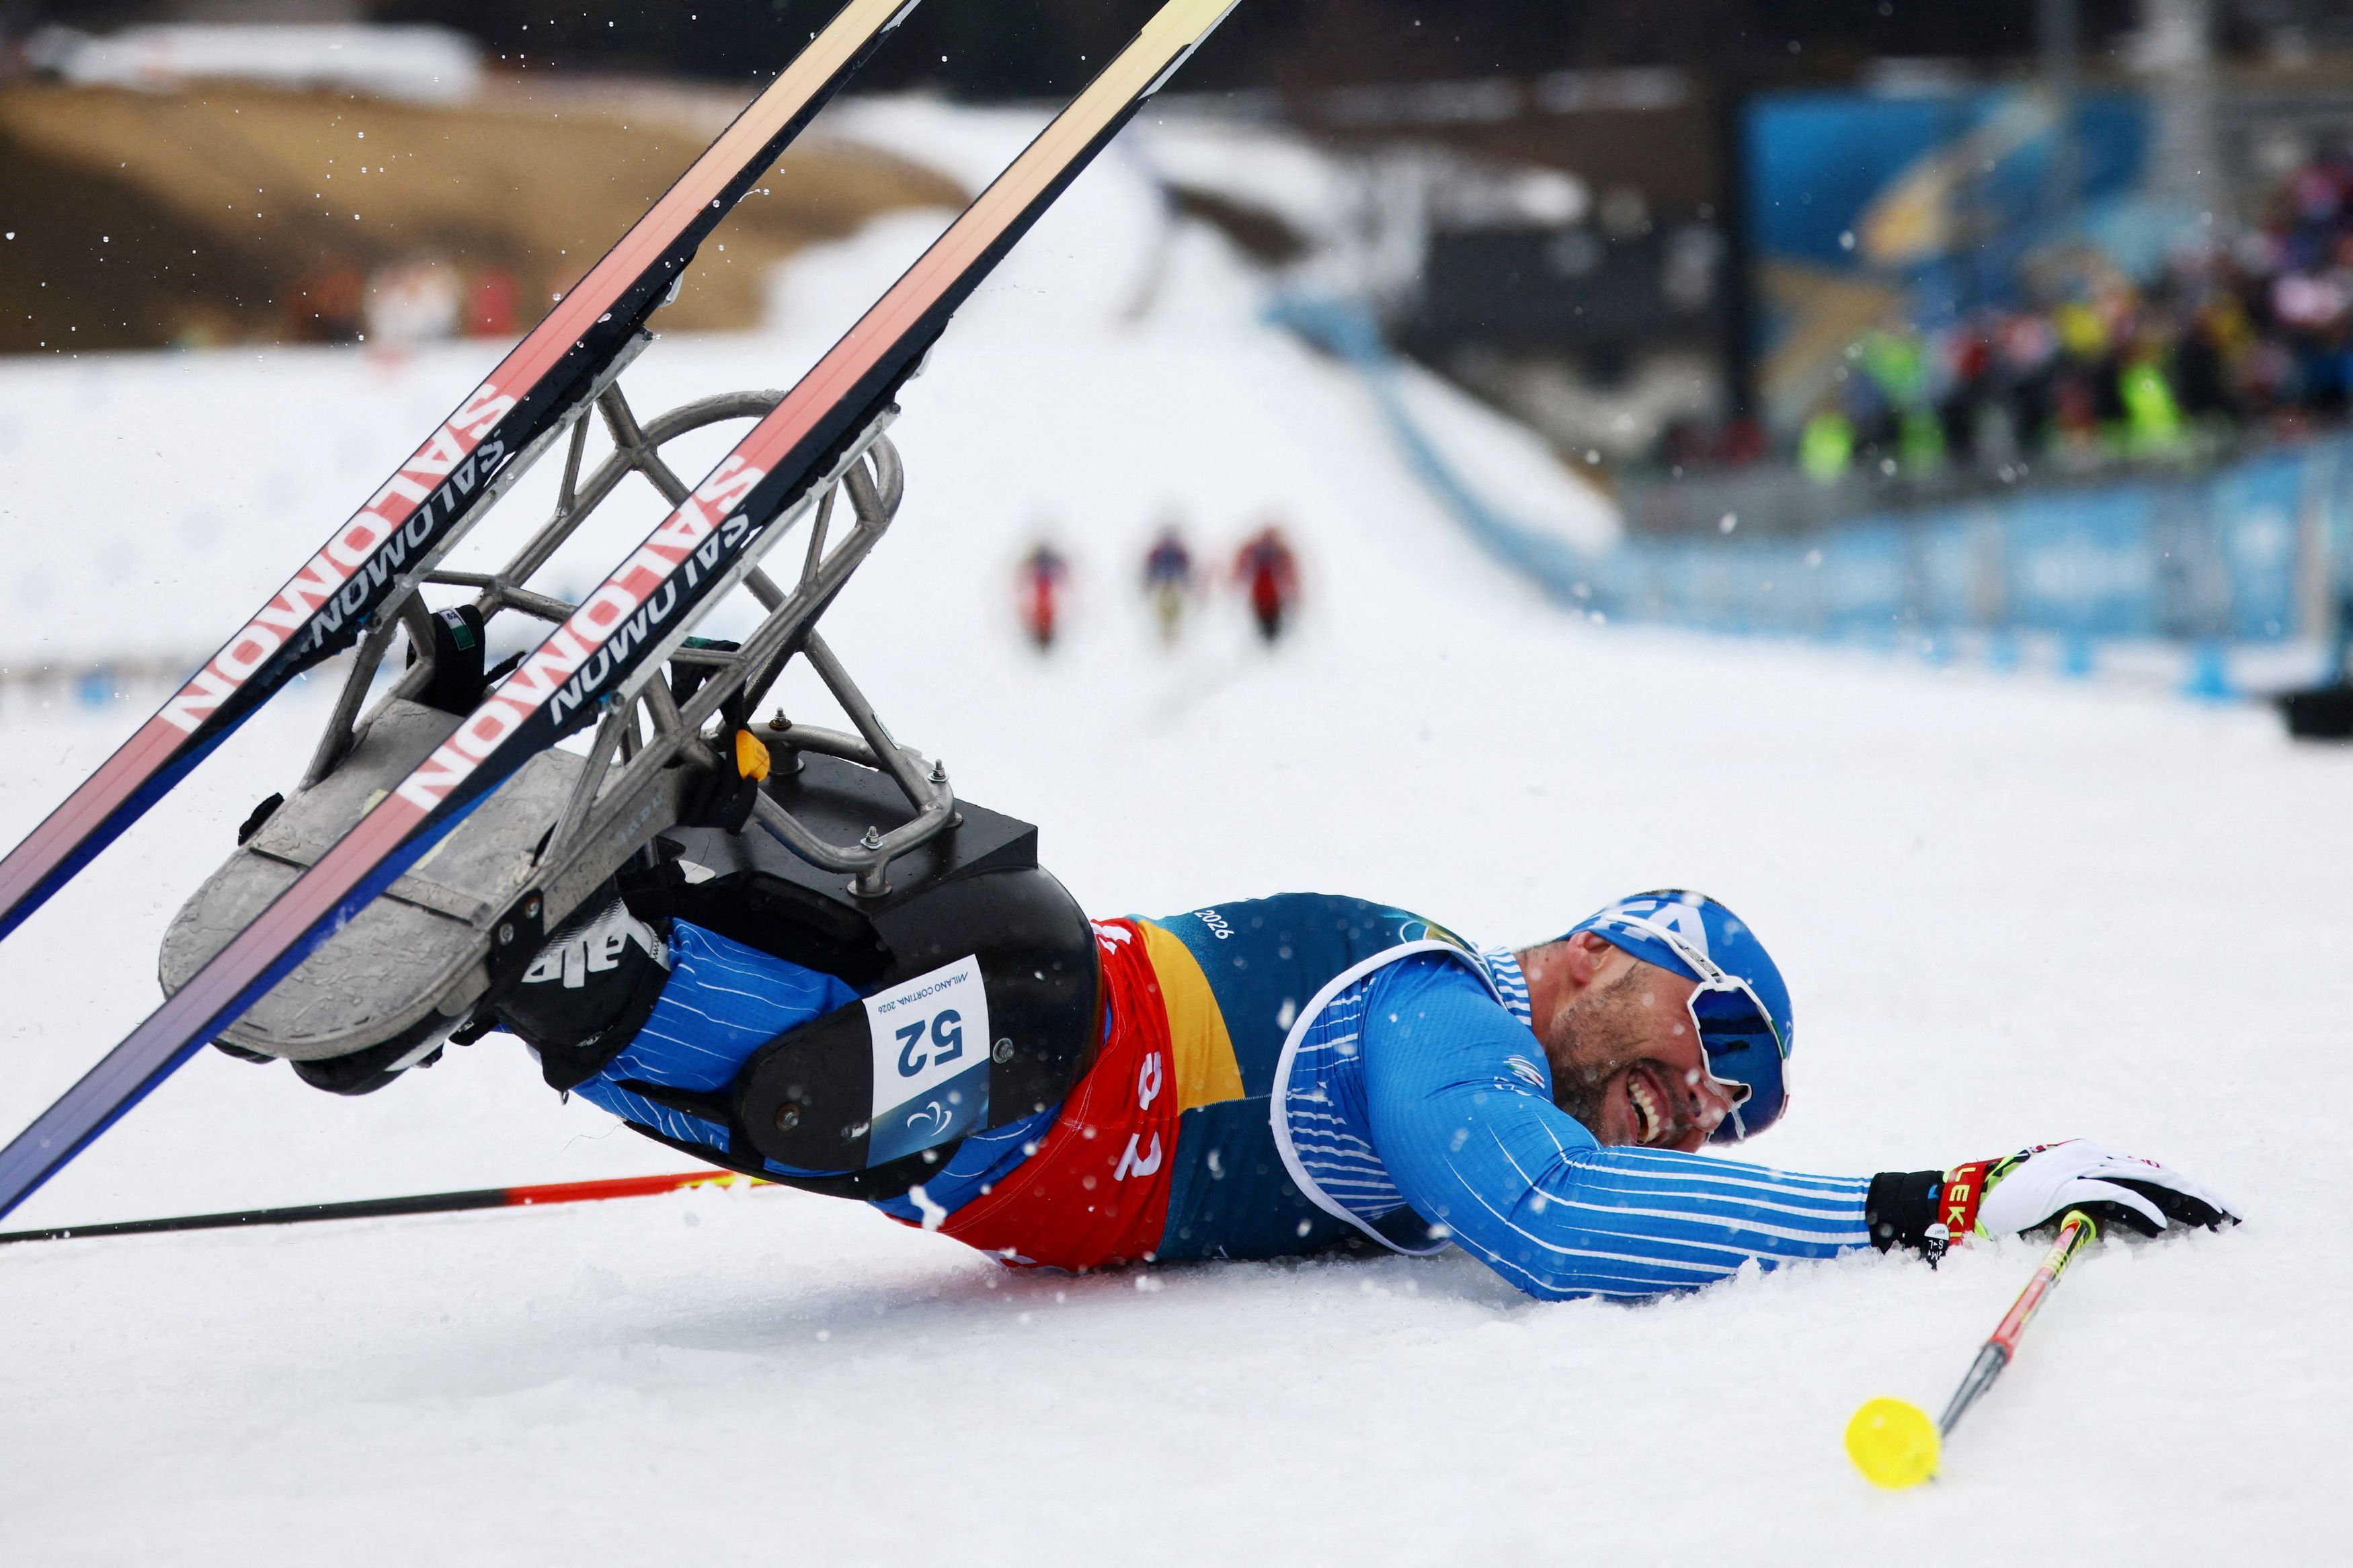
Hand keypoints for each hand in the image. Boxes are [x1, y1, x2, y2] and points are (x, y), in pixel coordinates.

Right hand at [1958, 1140, 2237, 1239]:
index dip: (2190, 1189)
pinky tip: (2163, 1224)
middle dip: (2200, 1195)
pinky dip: (2141, 1208)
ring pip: (2145, 1181)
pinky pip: (2112, 1195)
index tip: (2221, 1208)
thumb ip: (2097, 1202)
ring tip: (2215, 1218)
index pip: (2153, 1172)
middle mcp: (2092, 1156)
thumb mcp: (2062, 1198)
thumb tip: (2137, 1222)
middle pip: (2159, 1174)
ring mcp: (2079, 1168)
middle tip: (2234, 1216)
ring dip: (2183, 1201)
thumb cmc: (2014, 1204)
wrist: (1970, 1196)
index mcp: (2092, 1156)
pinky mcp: (2065, 1185)